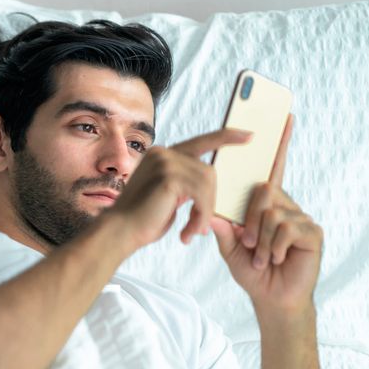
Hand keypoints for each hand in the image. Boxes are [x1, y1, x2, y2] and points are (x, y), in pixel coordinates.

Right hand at [107, 128, 252, 249]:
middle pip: (208, 170)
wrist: (120, 232)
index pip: (201, 141)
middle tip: (200, 226)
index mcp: (162, 155)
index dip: (226, 137)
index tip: (248, 136)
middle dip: (210, 200)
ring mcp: (165, 162)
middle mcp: (163, 152)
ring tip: (193, 231)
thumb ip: (185, 183)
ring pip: (207, 182)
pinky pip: (201, 193)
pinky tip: (189, 231)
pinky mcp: (169, 176)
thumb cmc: (142, 220)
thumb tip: (209, 182)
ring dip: (205, 211)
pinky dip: (201, 215)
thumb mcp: (169, 196)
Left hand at [210, 116, 322, 312]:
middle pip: (263, 190)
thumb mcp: (230, 247)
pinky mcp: (312, 232)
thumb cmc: (252, 270)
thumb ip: (222, 227)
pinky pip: (285, 228)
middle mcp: (285, 205)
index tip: (283, 117)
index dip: (278, 144)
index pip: (270, 169)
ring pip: (272, 212)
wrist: (271, 298)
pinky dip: (273, 246)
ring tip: (260, 257)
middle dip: (250, 218)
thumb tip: (212, 211)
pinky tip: (273, 259)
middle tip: (247, 242)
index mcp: (266, 204)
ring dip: (260, 238)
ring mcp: (301, 217)